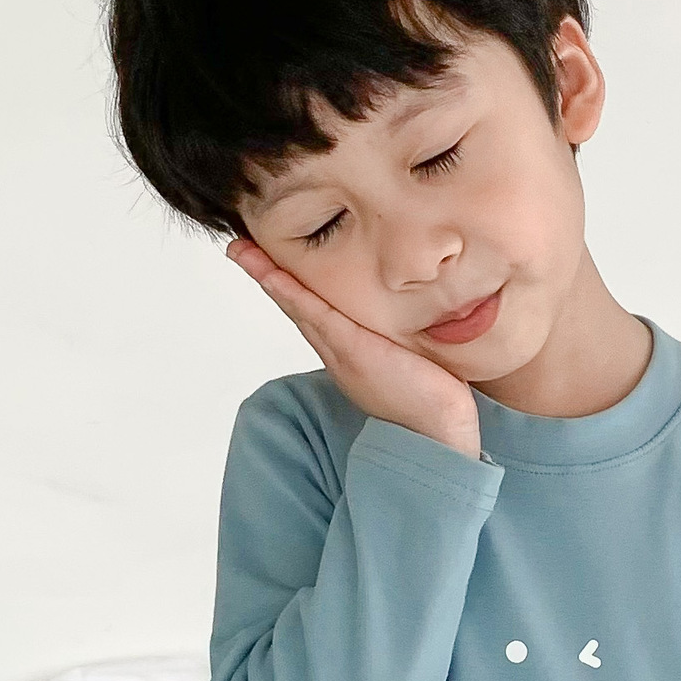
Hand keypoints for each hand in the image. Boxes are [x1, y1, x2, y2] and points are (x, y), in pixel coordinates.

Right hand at [224, 237, 481, 458]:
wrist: (440, 433)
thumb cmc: (433, 399)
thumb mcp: (409, 358)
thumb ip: (400, 339)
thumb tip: (409, 318)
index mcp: (349, 354)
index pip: (314, 312)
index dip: (291, 287)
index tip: (272, 261)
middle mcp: (338, 354)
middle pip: (296, 307)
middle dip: (267, 276)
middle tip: (240, 248)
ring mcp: (343, 353)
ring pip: (300, 308)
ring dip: (270, 278)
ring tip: (243, 251)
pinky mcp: (355, 353)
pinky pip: (319, 317)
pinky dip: (295, 295)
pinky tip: (275, 276)